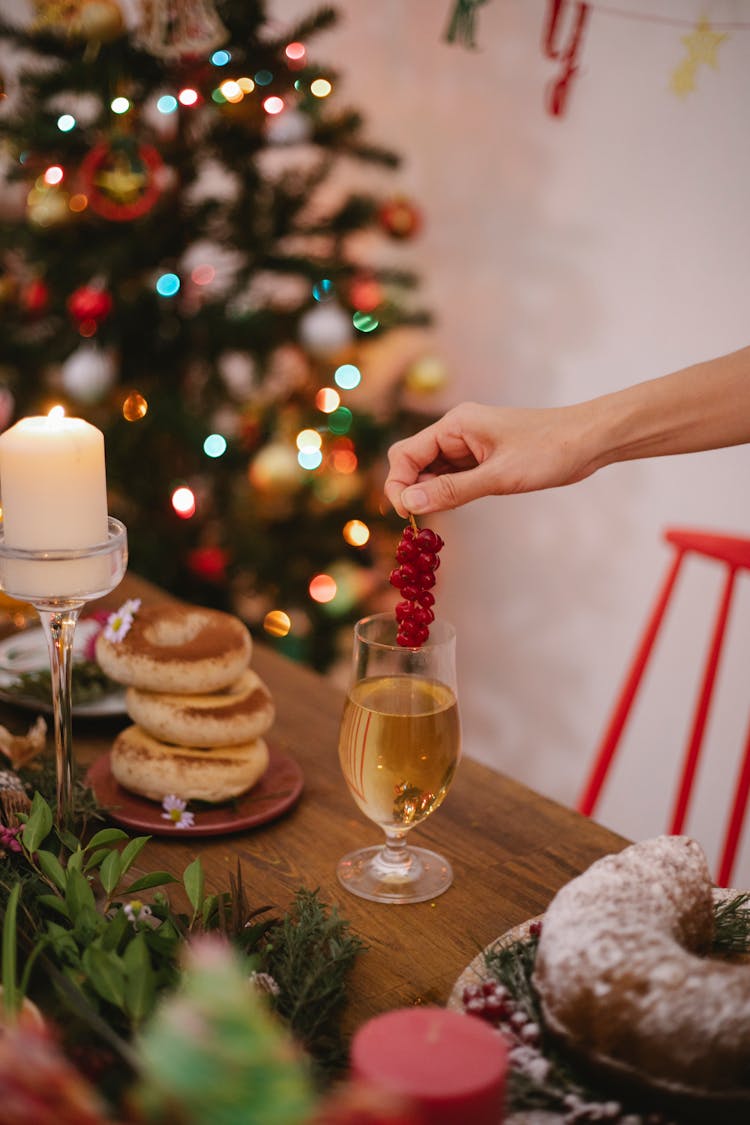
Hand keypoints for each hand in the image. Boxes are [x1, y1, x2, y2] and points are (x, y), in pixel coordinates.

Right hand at [385, 400, 599, 516]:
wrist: (589, 441)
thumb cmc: (549, 452)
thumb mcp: (499, 477)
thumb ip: (452, 491)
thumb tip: (410, 504)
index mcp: (455, 425)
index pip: (406, 454)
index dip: (398, 485)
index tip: (406, 516)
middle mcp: (456, 431)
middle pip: (413, 462)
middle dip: (410, 490)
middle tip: (419, 520)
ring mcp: (469, 444)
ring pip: (432, 471)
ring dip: (429, 493)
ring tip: (438, 517)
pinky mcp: (483, 458)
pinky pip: (452, 476)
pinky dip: (447, 492)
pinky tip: (455, 507)